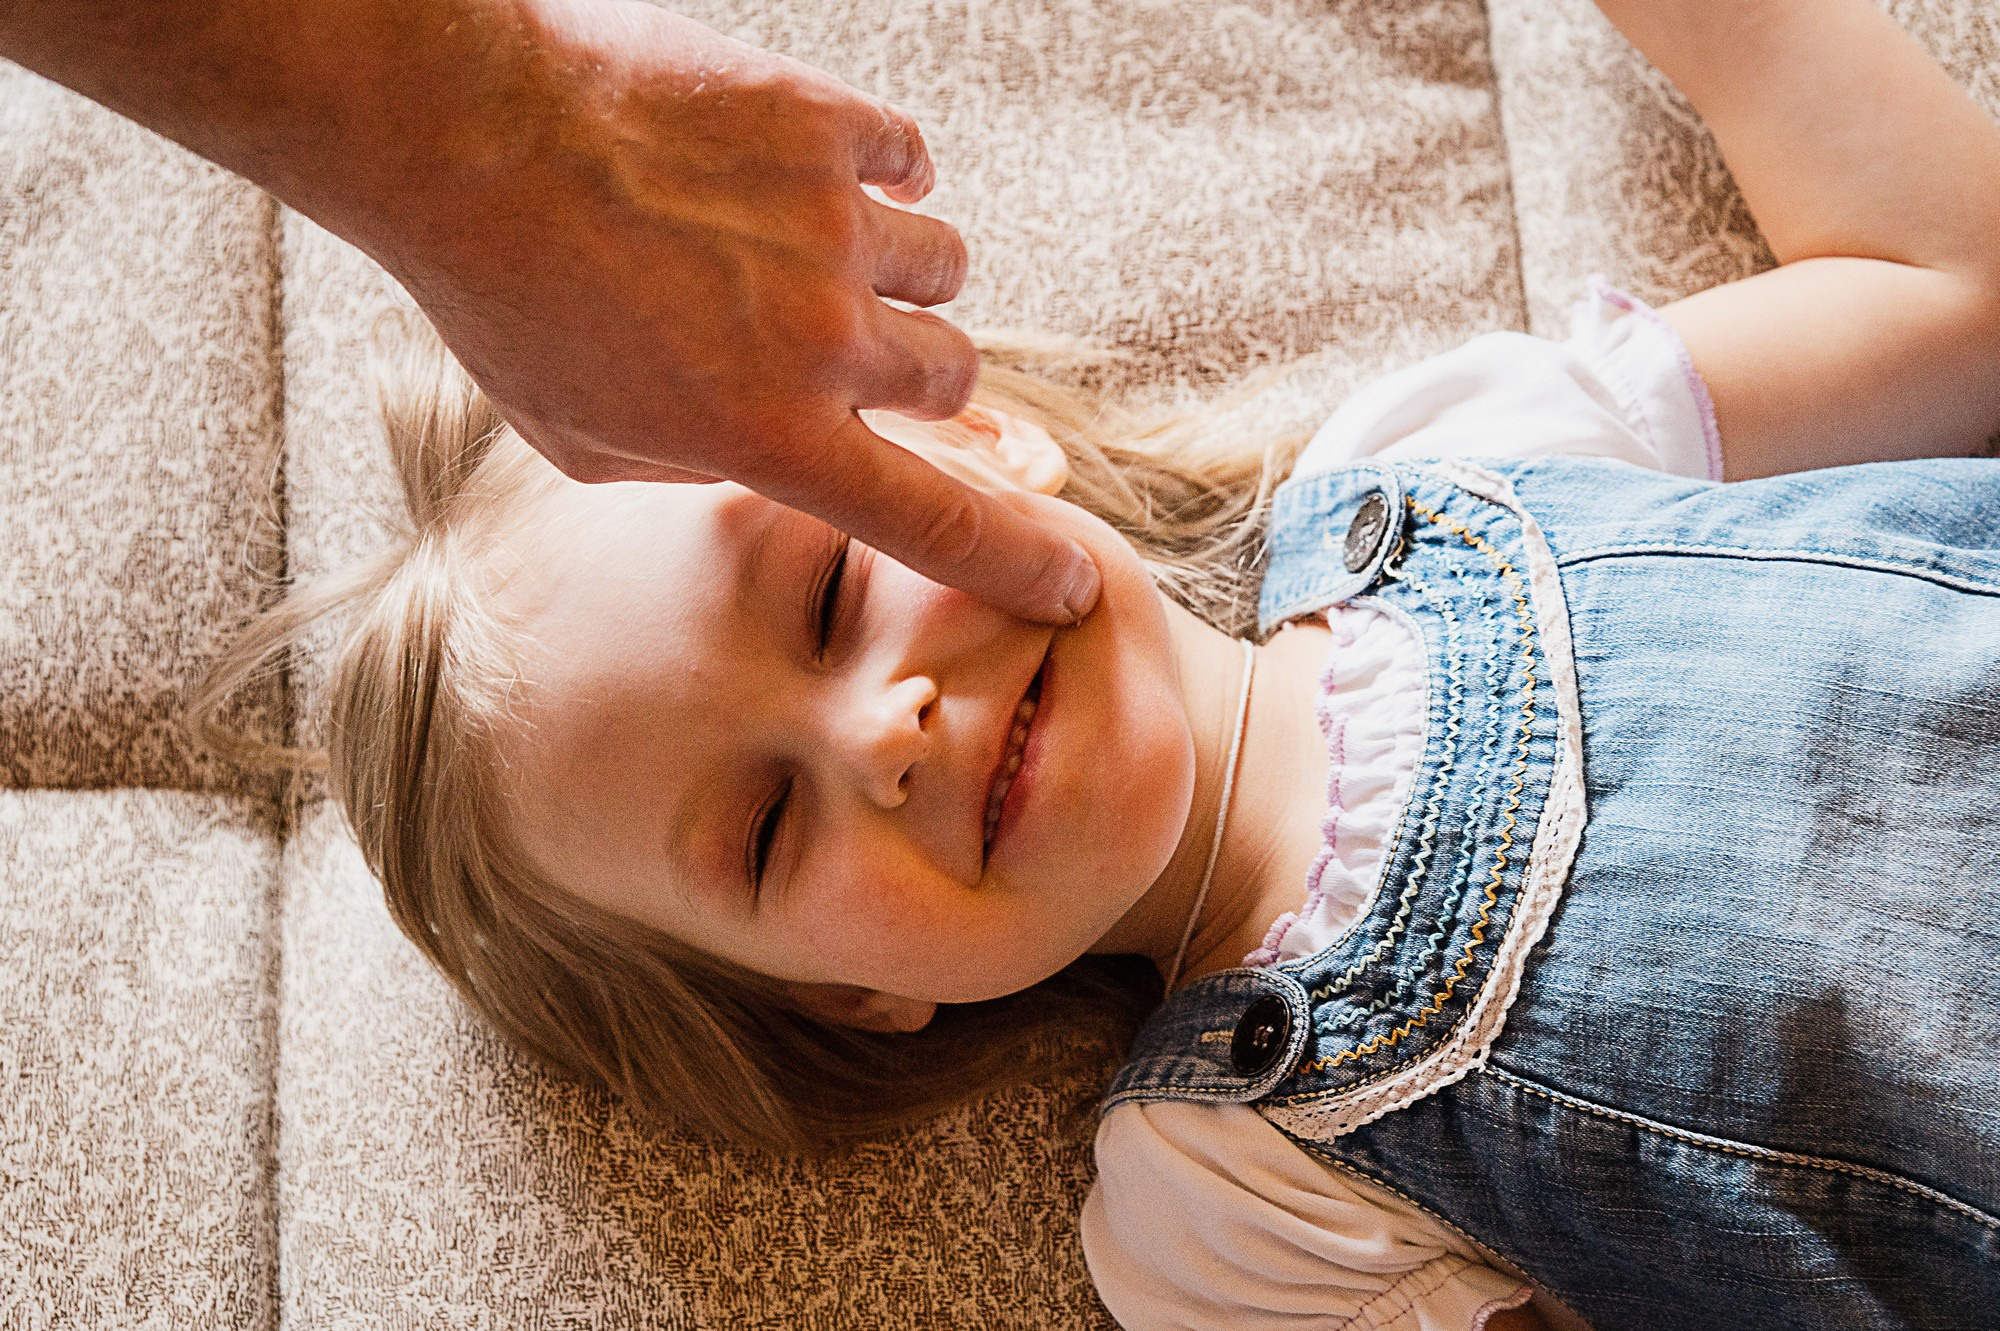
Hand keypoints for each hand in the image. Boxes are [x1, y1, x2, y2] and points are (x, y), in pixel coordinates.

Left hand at [0, 0, 1100, 623]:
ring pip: (944, 266)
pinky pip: (910, 158)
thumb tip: (771, 460)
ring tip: (806, 246)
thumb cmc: (507, 301)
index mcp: (769, 436)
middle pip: (953, 377)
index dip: (1020, 561)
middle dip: (910, 372)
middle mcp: (825, 338)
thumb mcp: (586, 446)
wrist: (461, 132)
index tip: (1075, 580)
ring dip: (894, 271)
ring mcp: (835, 223)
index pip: (936, 522)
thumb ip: (701, 472)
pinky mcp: (824, 122)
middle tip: (837, 343)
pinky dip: (878, 172)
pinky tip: (806, 171)